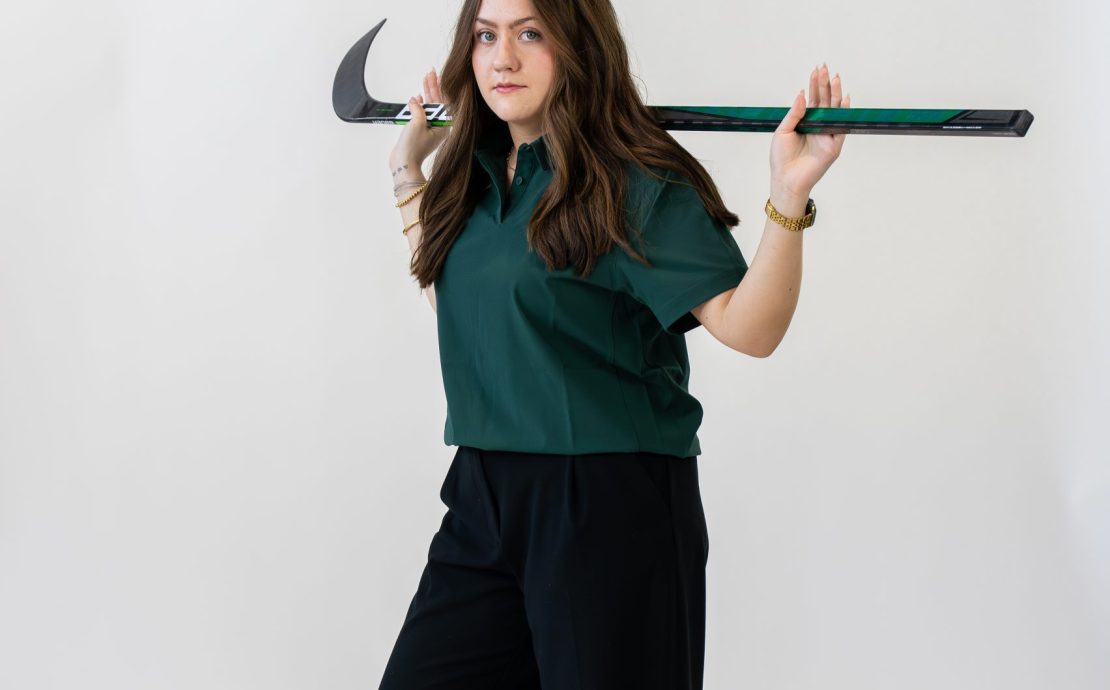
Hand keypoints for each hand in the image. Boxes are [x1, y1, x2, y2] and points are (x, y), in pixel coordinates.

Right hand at [389, 68, 448, 168]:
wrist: (403, 163)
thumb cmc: (412, 148)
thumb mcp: (417, 123)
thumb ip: (418, 108)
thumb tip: (415, 100)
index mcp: (444, 126)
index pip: (444, 103)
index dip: (440, 88)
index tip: (438, 76)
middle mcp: (439, 127)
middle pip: (438, 103)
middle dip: (433, 87)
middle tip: (430, 73)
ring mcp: (430, 129)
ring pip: (429, 107)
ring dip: (426, 93)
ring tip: (425, 79)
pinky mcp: (420, 132)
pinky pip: (422, 114)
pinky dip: (420, 105)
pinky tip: (419, 97)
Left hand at [770, 63, 850, 198]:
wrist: (785, 179)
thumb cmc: (781, 158)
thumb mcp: (783, 131)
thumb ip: (794, 113)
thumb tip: (801, 93)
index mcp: (806, 122)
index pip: (814, 99)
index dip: (815, 84)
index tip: (816, 70)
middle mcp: (819, 126)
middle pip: (825, 101)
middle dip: (825, 84)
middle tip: (825, 68)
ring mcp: (827, 135)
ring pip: (834, 110)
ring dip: (835, 94)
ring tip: (834, 78)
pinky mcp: (833, 146)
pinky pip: (841, 127)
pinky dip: (843, 113)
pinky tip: (843, 99)